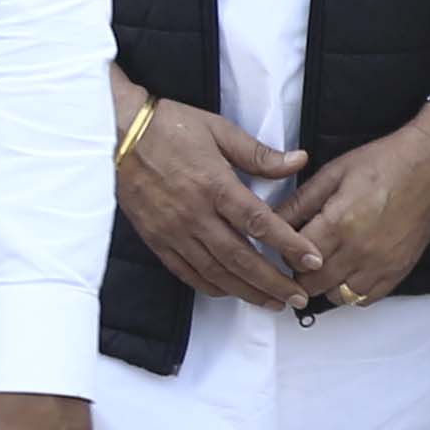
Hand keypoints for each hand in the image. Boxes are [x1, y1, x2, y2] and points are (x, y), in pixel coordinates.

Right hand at [119, 93, 321, 310]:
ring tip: (273, 302)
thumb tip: (299, 161)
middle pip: (240, 258)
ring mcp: (173, 231)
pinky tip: (232, 292)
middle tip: (298, 297)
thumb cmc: (171, 127)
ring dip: (247, 291)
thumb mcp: (220, 130)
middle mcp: (194, 214)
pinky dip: (212, 287)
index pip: (259, 223)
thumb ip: (260, 154)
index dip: (288, 245)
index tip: (311, 259)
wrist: (118, 133)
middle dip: (273, 282)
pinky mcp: (157, 240)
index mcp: (215, 185)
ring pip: (215, 272)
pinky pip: (187, 272)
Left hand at [286, 115, 429, 312]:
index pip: (296, 258)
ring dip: (325, 284)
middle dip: (300, 273)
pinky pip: (364, 299)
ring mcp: (381, 265)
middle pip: (312, 284)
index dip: (284, 254)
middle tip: (300, 257)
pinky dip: (351, 291)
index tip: (283, 246)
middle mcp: (359, 250)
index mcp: (339, 222)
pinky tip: (348, 272)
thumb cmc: (387, 163)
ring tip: (325, 264)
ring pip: (336, 296)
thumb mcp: (333, 173)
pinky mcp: (398, 271)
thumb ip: (300, 201)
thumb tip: (272, 220)